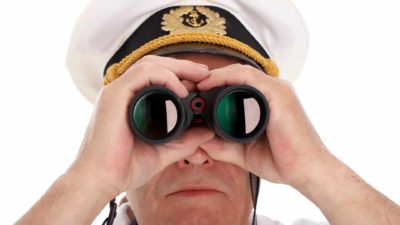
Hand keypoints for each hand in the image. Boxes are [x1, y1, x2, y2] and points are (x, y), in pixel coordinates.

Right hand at [70, 55, 214, 197]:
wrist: (100, 180)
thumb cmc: (124, 167)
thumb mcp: (164, 151)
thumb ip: (185, 141)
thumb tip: (208, 132)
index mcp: (131, 102)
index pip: (157, 77)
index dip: (181, 75)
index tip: (202, 81)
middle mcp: (123, 93)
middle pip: (156, 65)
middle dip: (183, 66)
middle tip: (205, 72)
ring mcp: (117, 92)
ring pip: (150, 64)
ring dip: (178, 67)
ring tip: (199, 77)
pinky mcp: (114, 95)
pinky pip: (143, 74)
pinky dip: (165, 77)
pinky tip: (181, 90)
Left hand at [197, 64, 330, 185]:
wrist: (306, 171)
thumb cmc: (281, 160)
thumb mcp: (243, 151)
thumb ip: (222, 145)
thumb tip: (198, 140)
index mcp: (265, 101)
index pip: (235, 85)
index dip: (212, 85)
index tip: (192, 94)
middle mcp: (271, 91)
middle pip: (235, 75)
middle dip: (210, 78)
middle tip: (188, 86)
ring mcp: (277, 90)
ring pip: (240, 72)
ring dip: (214, 76)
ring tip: (195, 85)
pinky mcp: (279, 93)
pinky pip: (249, 78)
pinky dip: (227, 78)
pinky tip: (209, 85)